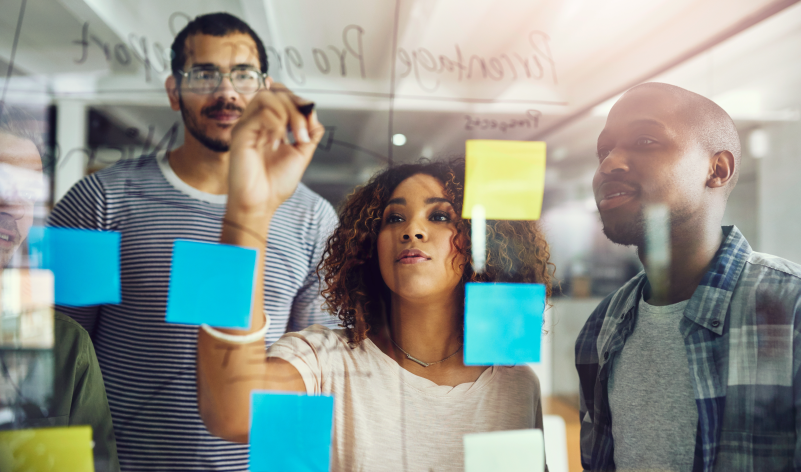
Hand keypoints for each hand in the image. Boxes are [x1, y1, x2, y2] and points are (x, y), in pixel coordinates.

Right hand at [227, 84, 322, 216]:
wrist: (262, 203)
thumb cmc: (275, 183)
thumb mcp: (302, 153)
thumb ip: (309, 133)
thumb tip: (313, 113)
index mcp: (270, 124)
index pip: (283, 95)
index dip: (299, 102)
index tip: (311, 121)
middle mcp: (257, 121)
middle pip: (277, 93)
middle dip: (297, 110)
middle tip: (303, 134)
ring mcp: (247, 125)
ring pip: (267, 97)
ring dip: (287, 114)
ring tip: (292, 138)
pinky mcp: (240, 132)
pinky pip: (261, 113)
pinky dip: (276, 125)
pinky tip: (276, 144)